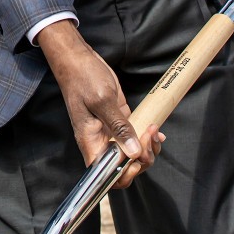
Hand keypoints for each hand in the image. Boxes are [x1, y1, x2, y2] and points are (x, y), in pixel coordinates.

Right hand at [36, 20, 163, 188]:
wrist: (78, 60)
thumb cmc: (83, 77)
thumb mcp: (102, 100)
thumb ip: (118, 126)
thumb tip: (133, 152)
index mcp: (91, 141)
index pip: (106, 174)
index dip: (125, 174)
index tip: (138, 156)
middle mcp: (100, 141)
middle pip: (123, 167)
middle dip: (142, 158)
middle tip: (150, 136)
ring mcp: (110, 131)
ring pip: (131, 153)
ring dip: (147, 148)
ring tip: (155, 131)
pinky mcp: (118, 120)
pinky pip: (134, 137)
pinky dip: (146, 136)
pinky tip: (154, 129)